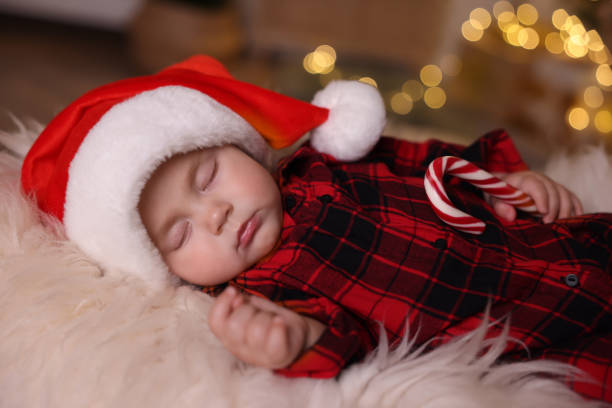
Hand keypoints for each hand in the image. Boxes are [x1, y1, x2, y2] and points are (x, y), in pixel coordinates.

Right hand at [208, 286, 323, 368]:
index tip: (233, 290)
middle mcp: (240, 350)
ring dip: (266, 317)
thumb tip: (234, 296)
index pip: (215, 322)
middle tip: (258, 311)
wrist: (293, 330)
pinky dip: (278, 328)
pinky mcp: (278, 357)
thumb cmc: (267, 317)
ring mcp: (258, 357)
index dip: (222, 303)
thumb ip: (238, 301)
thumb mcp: (249, 306)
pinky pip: (274, 343)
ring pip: (255, 331)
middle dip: (248, 309)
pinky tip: (279, 321)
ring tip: (271, 319)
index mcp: (228, 336)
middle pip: (234, 327)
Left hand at [490, 171, 582, 223]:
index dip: (542, 198)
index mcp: (522, 179)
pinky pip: (571, 196)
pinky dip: (575, 207)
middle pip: (553, 191)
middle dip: (553, 208)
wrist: (504, 186)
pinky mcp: (557, 190)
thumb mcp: (493, 200)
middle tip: (547, 223)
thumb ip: (499, 206)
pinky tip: (575, 218)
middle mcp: (538, 178)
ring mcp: (549, 183)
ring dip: (565, 210)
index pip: (536, 185)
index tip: (543, 212)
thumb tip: (510, 216)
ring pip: (564, 194)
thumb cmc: (498, 194)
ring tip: (558, 224)